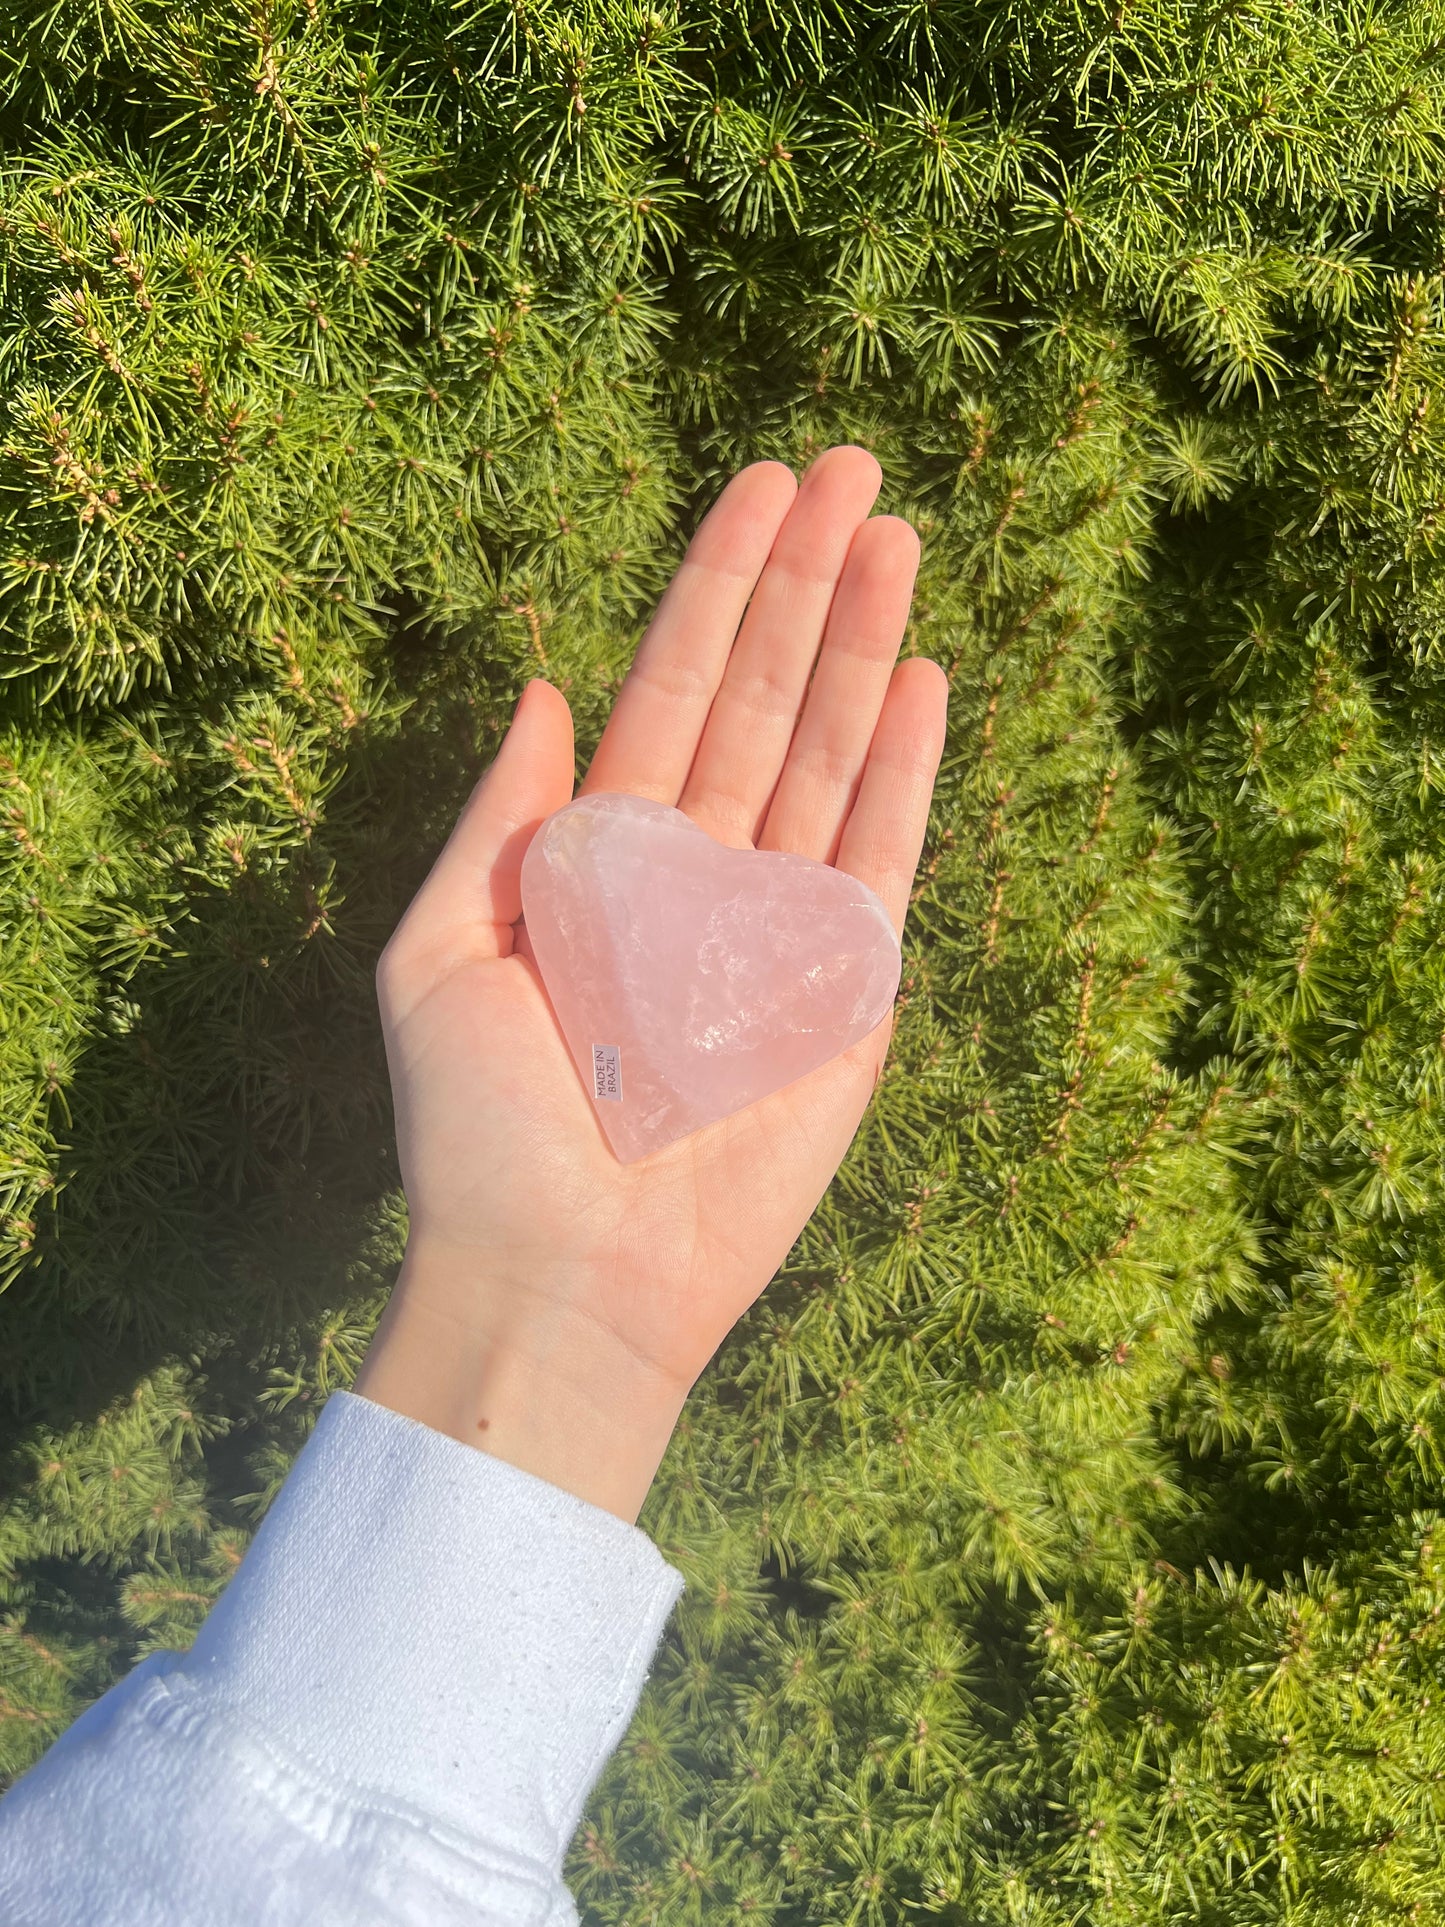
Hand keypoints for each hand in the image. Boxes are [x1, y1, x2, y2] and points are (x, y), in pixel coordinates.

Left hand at [353, 447, 948, 1521]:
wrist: (564, 1271)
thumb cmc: (481, 1131)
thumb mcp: (438, 956)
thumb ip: (499, 820)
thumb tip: (548, 687)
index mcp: (601, 854)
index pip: (669, 687)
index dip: (711, 587)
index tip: (758, 486)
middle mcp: (696, 871)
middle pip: (759, 696)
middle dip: (804, 583)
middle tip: (855, 466)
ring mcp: (774, 924)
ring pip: (826, 754)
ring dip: (863, 645)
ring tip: (896, 536)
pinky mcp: (841, 990)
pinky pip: (878, 860)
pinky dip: (901, 772)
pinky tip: (918, 678)